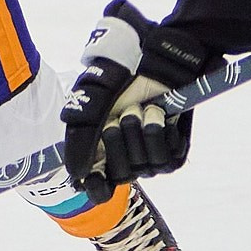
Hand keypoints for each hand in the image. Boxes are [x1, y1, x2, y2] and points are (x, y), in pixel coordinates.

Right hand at [60, 0, 215, 201]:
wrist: (156, 62)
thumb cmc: (120, 79)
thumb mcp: (89, 103)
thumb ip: (78, 140)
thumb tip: (77, 176)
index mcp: (102, 153)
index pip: (98, 188)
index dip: (96, 186)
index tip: (93, 178)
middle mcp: (126, 160)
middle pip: (121, 174)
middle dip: (118, 141)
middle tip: (120, 115)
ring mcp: (150, 159)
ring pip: (143, 164)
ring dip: (138, 131)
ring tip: (141, 108)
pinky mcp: (173, 153)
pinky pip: (165, 156)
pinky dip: (158, 130)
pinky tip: (157, 113)